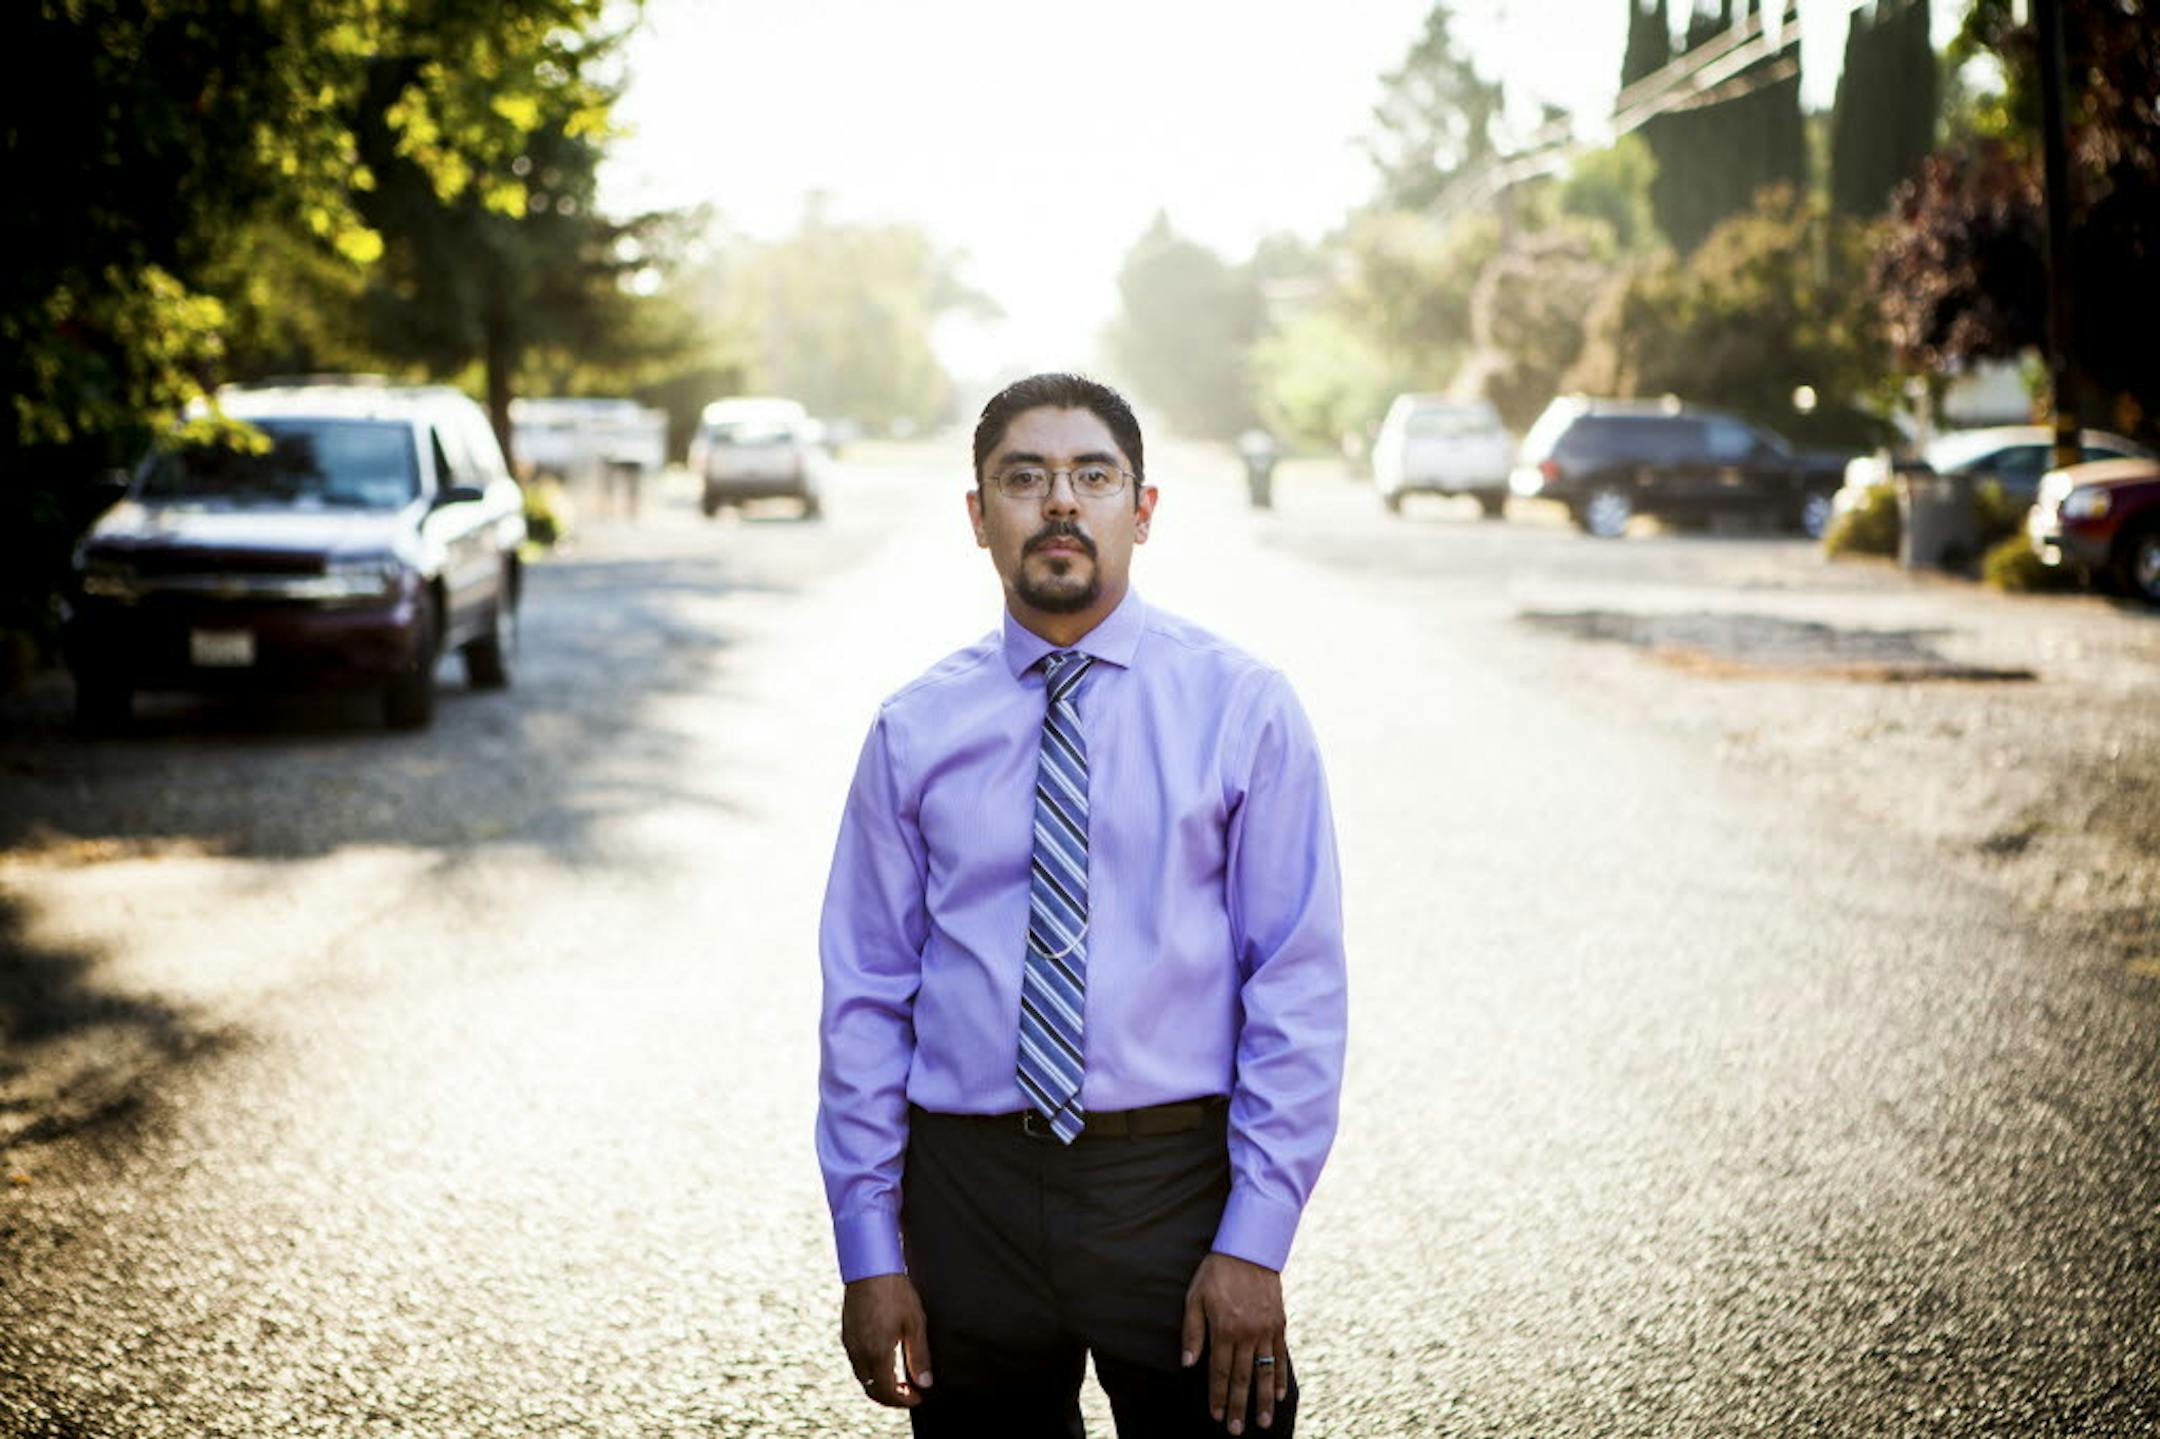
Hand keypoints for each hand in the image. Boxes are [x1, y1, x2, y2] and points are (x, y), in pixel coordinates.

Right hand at [841, 1273, 932, 1407]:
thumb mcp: (915, 1324)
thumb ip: (919, 1356)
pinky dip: (870, 1370)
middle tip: (910, 1393)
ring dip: (879, 1384)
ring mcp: (850, 1343)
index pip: (887, 1391)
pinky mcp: (846, 1333)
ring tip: (900, 1379)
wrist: (870, 1267)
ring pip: (862, 1376)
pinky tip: (884, 1360)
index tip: (918, 1398)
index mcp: (877, 1352)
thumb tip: (925, 1383)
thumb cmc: (896, 1292)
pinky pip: (856, 1362)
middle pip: (872, 1389)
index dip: (903, 1400)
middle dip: (891, 1397)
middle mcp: (859, 1352)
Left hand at [1181, 1251, 1289, 1433]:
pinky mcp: (1279, 1323)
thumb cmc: (1216, 1272)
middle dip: (1239, 1406)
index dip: (1218, 1396)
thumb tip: (1188, 1363)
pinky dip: (1279, 1376)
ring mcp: (1265, 1330)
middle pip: (1242, 1378)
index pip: (1220, 1372)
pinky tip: (1277, 1395)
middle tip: (1237, 1431)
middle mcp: (1247, 1333)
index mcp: (1224, 1329)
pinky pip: (1280, 1356)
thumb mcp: (1195, 1297)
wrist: (1250, 1248)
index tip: (1217, 1416)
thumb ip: (1192, 1331)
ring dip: (1261, 1400)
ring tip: (1262, 1423)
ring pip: (1263, 1372)